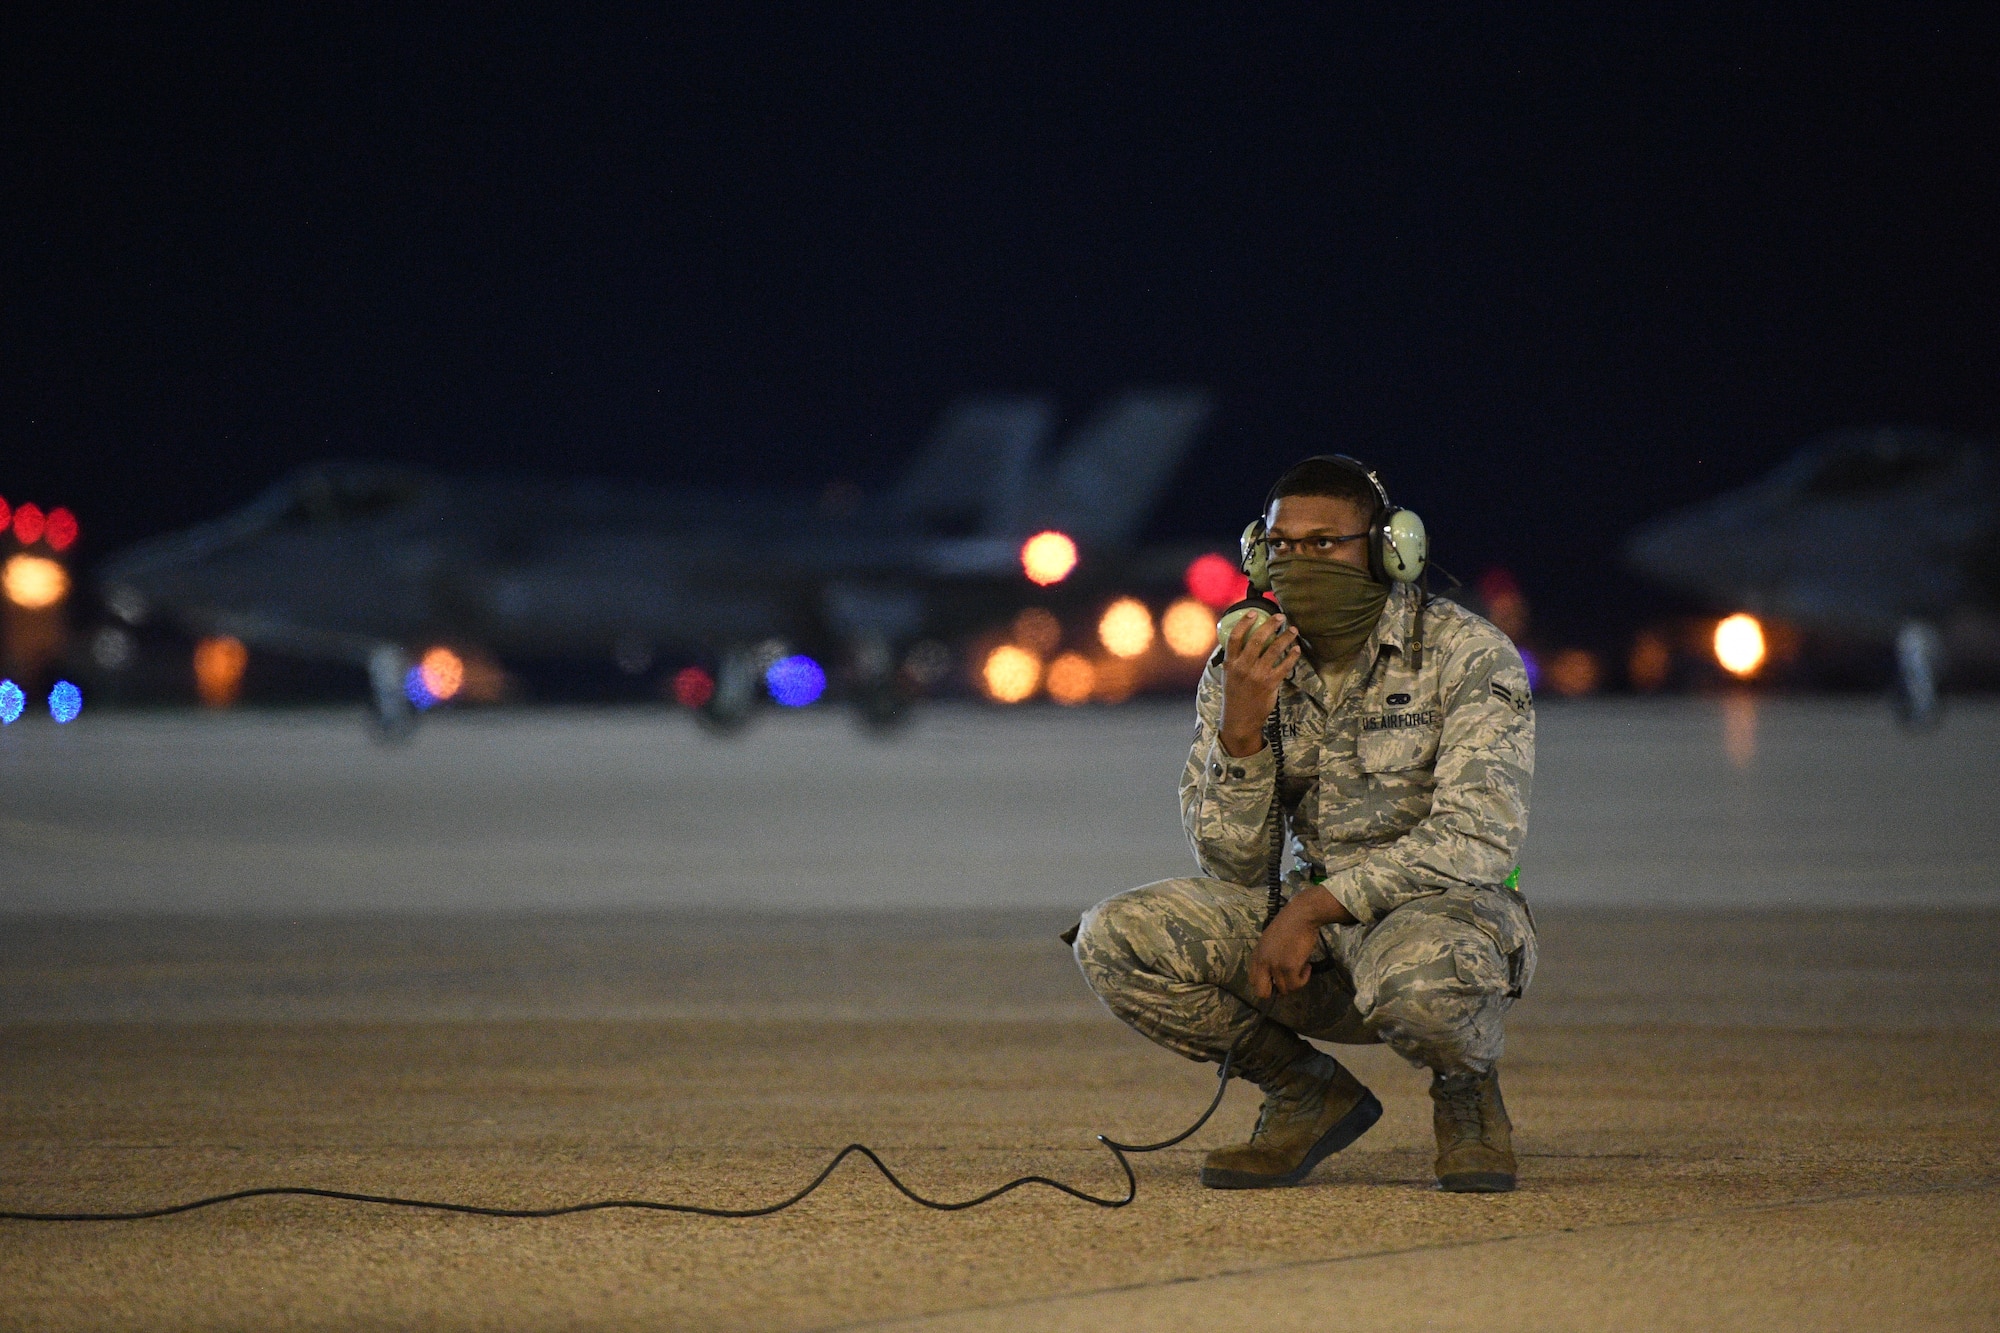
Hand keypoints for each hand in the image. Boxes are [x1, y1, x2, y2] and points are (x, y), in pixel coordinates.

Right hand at [1219, 611, 1300, 756]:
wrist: (1240, 719)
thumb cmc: (1235, 696)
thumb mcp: (1229, 676)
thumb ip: (1235, 660)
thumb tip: (1245, 642)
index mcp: (1230, 663)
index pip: (1235, 637)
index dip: (1244, 622)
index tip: (1254, 612)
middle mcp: (1243, 667)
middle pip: (1257, 639)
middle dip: (1270, 625)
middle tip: (1281, 617)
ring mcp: (1257, 675)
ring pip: (1273, 650)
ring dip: (1285, 637)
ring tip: (1293, 630)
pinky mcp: (1270, 684)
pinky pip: (1284, 666)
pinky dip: (1292, 656)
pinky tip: (1296, 650)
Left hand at [1248, 887, 1353, 999]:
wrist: (1301, 915)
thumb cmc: (1288, 924)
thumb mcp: (1270, 941)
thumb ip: (1268, 957)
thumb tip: (1276, 974)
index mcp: (1256, 955)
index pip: (1253, 981)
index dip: (1266, 984)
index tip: (1278, 980)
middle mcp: (1262, 963)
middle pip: (1262, 992)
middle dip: (1275, 992)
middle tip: (1288, 982)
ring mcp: (1275, 966)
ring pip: (1284, 989)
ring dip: (1295, 982)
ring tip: (1301, 968)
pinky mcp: (1289, 967)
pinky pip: (1296, 984)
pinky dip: (1304, 979)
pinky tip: (1307, 967)